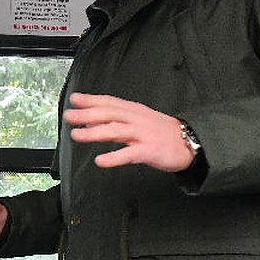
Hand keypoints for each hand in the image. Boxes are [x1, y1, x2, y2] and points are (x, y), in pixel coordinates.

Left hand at [64, 93, 195, 171]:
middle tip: (69, 116)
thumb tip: (90, 121)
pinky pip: (128, 154)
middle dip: (87, 114)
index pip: (109, 102)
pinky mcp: (149, 151)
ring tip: (76, 135)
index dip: (91, 100)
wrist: (190, 142)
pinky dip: (113, 157)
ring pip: (115, 131)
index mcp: (133, 111)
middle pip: (109, 114)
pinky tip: (100, 161)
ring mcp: (143, 134)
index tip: (74, 99)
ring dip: (94, 133)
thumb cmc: (161, 132)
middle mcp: (136, 119)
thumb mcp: (139, 120)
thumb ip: (116, 120)